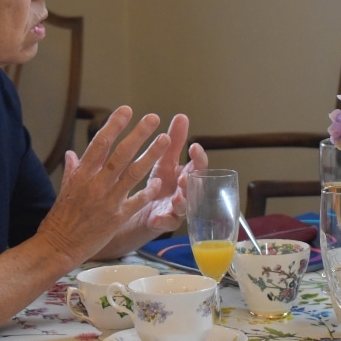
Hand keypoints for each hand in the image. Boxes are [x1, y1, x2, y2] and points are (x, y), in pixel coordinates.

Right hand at [36, 106, 171, 266]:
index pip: (100, 143)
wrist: (57, 246)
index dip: (114, 125)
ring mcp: (107, 201)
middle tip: (153, 118)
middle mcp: (95, 184)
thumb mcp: (64, 190)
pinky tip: (159, 182)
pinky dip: (147, 192)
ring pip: (133, 173)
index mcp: (82, 174)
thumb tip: (71, 153)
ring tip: (165, 140)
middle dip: (138, 134)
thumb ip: (72, 170)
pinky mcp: (116, 218)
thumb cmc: (60, 218)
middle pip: (120, 154)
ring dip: (151, 155)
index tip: (127, 110)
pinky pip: (136, 202)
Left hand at [96, 113, 209, 257]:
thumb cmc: (158, 186)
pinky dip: (163, 222)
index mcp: (186, 176)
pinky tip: (157, 219)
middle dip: (193, 182)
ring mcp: (177, 210)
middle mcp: (186, 193)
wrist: (141, 214)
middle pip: (196, 188)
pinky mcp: (164, 224)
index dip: (198, 158)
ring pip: (185, 208)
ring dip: (182, 202)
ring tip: (177, 197)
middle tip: (187, 177)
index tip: (194, 147)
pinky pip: (166, 224)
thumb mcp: (165, 161)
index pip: (199, 166)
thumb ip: (175, 141)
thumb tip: (182, 116)